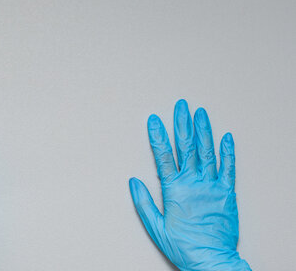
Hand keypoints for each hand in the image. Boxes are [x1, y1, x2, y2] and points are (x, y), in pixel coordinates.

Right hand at [129, 100, 250, 270]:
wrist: (211, 260)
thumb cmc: (183, 246)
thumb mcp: (156, 227)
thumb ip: (144, 202)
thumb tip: (133, 182)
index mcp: (175, 190)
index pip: (164, 156)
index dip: (158, 136)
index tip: (155, 120)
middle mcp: (194, 183)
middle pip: (186, 147)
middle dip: (182, 124)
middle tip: (180, 106)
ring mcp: (212, 186)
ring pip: (207, 152)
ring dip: (203, 130)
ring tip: (200, 113)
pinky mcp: (227, 193)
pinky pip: (228, 168)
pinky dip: (227, 151)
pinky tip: (226, 137)